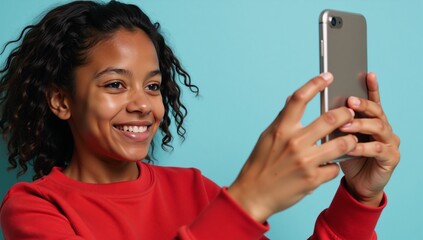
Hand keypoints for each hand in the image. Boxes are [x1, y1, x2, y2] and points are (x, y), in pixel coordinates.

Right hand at [227, 73, 357, 222]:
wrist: (253, 194)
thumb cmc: (260, 164)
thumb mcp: (267, 137)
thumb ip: (283, 119)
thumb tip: (291, 99)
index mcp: (281, 129)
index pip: (299, 98)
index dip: (315, 84)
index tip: (327, 76)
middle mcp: (294, 142)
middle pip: (331, 118)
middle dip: (346, 113)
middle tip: (350, 113)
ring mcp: (305, 161)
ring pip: (343, 143)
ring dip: (351, 139)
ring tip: (350, 138)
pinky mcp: (313, 180)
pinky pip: (335, 167)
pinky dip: (336, 164)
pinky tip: (331, 164)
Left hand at [339, 72, 399, 206]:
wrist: (357, 184)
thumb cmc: (346, 157)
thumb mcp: (337, 137)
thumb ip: (332, 123)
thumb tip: (316, 106)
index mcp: (370, 119)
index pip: (372, 100)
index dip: (371, 87)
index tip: (368, 74)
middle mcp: (383, 127)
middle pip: (376, 110)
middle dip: (362, 104)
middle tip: (348, 101)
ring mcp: (389, 142)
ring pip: (378, 127)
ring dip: (360, 124)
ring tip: (344, 125)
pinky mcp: (391, 158)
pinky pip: (377, 149)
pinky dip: (363, 147)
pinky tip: (351, 146)